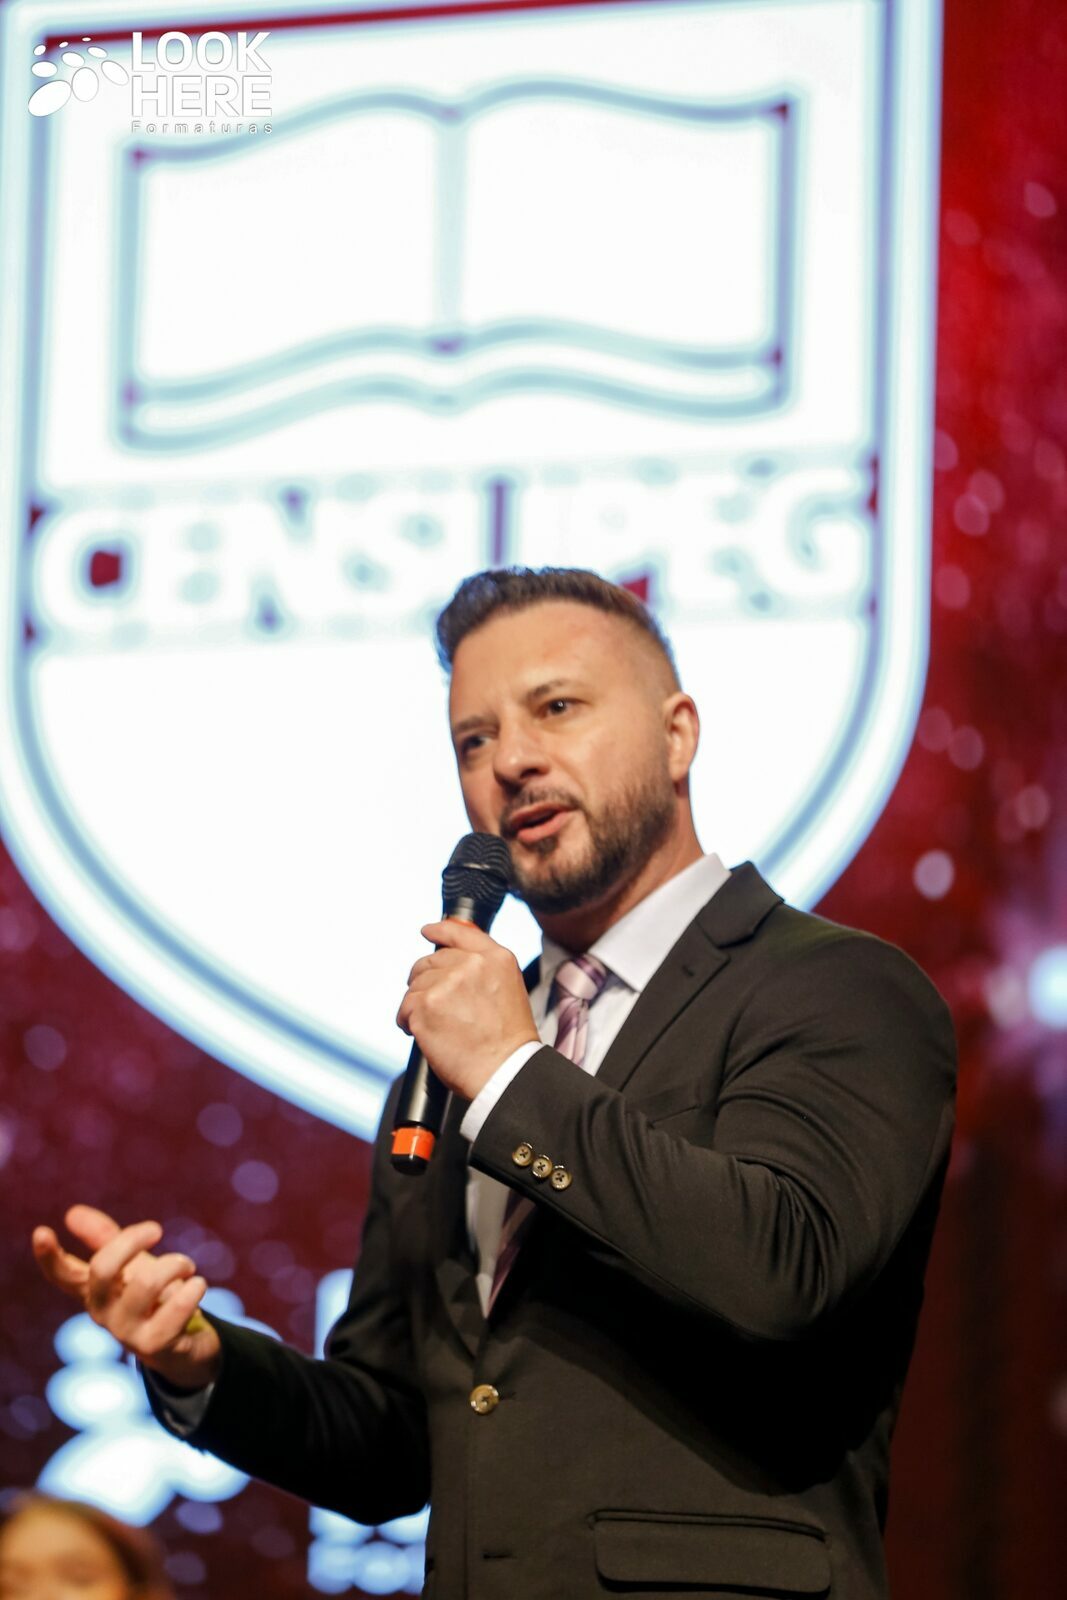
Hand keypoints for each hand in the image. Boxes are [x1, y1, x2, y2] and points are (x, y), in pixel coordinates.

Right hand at [32, 1204, 221, 1389]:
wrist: (186, 1345)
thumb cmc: (154, 1298)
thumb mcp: (131, 1264)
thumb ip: (105, 1239)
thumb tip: (71, 1213)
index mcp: (95, 1290)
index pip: (63, 1274)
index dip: (49, 1256)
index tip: (41, 1232)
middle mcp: (103, 1313)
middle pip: (102, 1269)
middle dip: (132, 1240)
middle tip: (157, 1229)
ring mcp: (126, 1332)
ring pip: (146, 1283)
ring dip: (175, 1264)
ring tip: (187, 1266)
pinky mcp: (155, 1345)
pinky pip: (175, 1310)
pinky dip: (192, 1289)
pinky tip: (198, 1285)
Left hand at [397, 919, 539, 1100]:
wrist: (505, 1071)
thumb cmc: (508, 1041)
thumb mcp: (508, 989)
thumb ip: (484, 968)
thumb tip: (450, 955)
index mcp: (496, 958)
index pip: (459, 932)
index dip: (440, 931)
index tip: (427, 932)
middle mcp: (471, 964)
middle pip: (430, 961)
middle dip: (427, 982)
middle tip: (438, 1007)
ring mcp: (446, 983)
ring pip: (415, 985)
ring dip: (418, 1004)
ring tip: (435, 1025)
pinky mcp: (425, 1006)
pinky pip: (404, 1008)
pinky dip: (408, 1022)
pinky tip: (423, 1034)